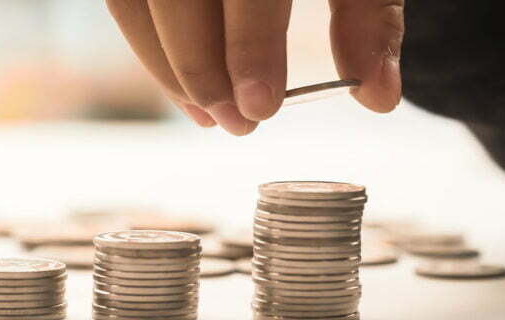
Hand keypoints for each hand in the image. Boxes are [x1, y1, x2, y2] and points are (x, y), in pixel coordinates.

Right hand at [106, 0, 403, 134]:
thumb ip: (369, 16)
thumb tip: (378, 97)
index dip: (249, 45)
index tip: (261, 106)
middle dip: (200, 70)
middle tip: (237, 123)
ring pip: (136, 2)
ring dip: (167, 69)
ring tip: (208, 114)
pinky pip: (125, 1)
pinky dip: (149, 48)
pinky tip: (183, 85)